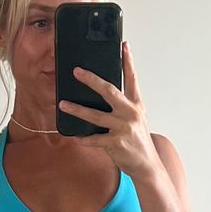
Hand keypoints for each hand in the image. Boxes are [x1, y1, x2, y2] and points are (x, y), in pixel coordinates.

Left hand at [58, 41, 159, 177]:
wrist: (147, 165)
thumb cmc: (138, 141)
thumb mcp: (136, 119)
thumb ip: (123, 106)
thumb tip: (102, 94)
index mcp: (136, 105)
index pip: (132, 79)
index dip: (128, 61)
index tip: (124, 46)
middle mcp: (131, 113)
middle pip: (109, 91)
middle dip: (92, 80)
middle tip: (77, 72)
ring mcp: (123, 128)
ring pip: (95, 116)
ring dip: (77, 110)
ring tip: (63, 104)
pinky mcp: (116, 143)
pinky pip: (95, 139)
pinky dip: (84, 138)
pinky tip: (75, 136)